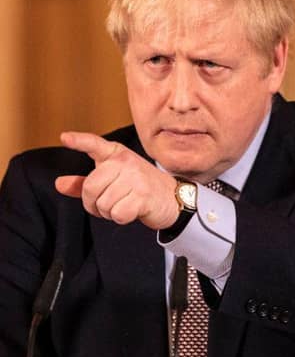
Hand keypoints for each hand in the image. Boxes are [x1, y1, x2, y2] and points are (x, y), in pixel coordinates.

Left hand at [55, 131, 179, 228]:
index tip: (64, 138)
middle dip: (93, 204)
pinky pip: (117, 214)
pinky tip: (131, 211)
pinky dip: (121, 218)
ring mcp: (136, 178)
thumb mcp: (113, 179)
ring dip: (109, 213)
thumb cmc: (139, 188)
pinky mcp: (143, 196)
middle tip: (107, 204)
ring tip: (123, 205)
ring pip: (103, 204)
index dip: (79, 141)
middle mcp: (126, 162)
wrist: (173, 198)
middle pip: (90, 187)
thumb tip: (60, 184)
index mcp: (117, 154)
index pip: (95, 144)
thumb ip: (86, 182)